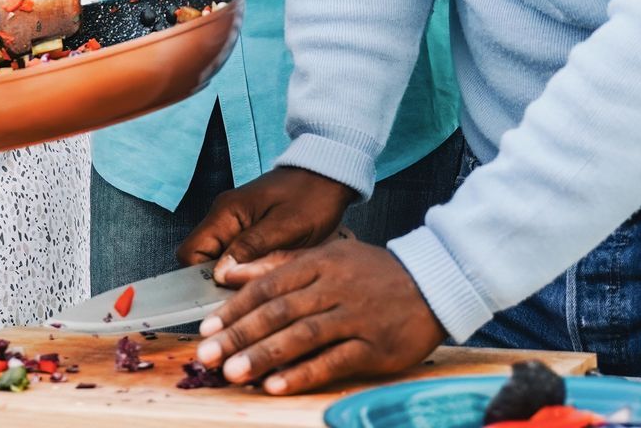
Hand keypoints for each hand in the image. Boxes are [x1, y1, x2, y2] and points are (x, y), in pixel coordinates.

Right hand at [179, 167, 354, 279]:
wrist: (330, 175)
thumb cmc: (312, 197)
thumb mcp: (286, 227)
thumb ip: (250, 248)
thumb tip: (219, 275)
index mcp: (226, 213)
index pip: (190, 252)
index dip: (201, 278)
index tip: (226, 293)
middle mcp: (223, 216)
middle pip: (202, 259)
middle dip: (219, 281)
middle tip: (249, 292)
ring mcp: (234, 222)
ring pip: (219, 260)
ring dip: (235, 275)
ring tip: (262, 284)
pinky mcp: (248, 228)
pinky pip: (236, 254)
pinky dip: (246, 268)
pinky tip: (267, 273)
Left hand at [194, 240, 446, 394]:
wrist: (433, 283)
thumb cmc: (373, 272)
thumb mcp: (327, 255)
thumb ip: (278, 264)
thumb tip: (230, 273)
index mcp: (319, 262)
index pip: (267, 285)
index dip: (234, 308)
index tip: (207, 329)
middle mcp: (334, 287)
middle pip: (278, 311)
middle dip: (239, 334)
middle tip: (207, 355)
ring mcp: (355, 316)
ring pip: (302, 336)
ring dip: (264, 355)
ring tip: (233, 373)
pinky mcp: (374, 345)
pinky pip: (333, 360)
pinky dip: (303, 373)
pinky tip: (277, 385)